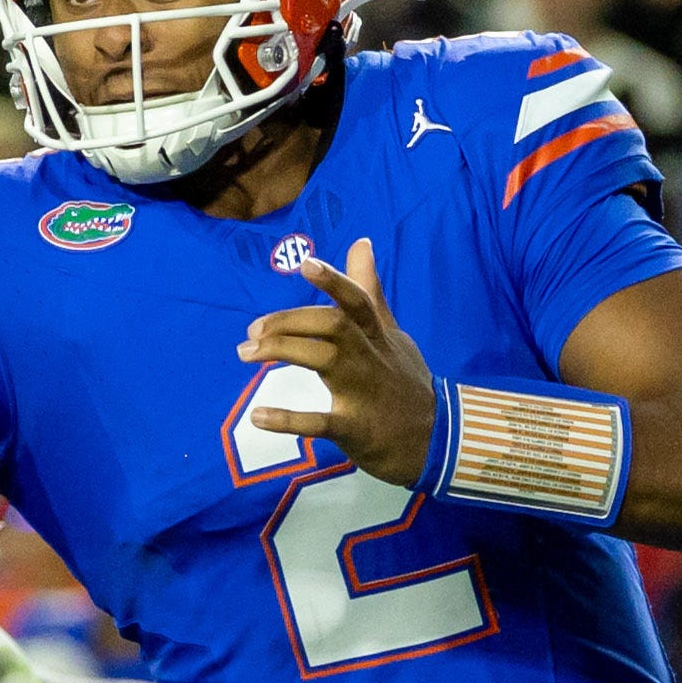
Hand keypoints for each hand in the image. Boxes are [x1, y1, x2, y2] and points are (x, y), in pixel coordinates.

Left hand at [241, 239, 441, 490]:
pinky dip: (288, 420)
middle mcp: (369, 357)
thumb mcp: (391, 333)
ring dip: (282, 352)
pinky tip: (258, 416)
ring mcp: (363, 392)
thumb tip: (360, 243)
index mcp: (376, 336)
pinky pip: (319, 423)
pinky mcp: (355, 429)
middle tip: (252, 330)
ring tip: (245, 354)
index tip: (305, 265)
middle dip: (290, 321)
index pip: (357, 300)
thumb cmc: (404, 382)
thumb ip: (370, 291)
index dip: (333, 280)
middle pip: (332, 325)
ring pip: (324, 360)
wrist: (436, 439)